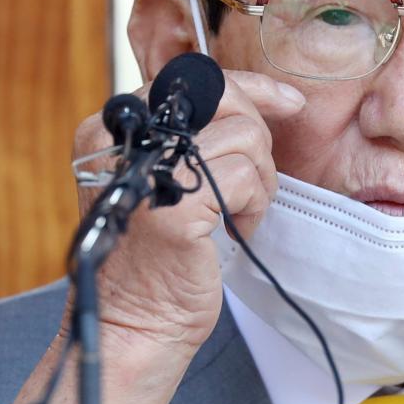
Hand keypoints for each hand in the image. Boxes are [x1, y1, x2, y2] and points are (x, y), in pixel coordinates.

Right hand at [70, 69, 304, 357]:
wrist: (138, 324)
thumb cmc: (160, 255)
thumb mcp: (167, 177)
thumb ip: (193, 135)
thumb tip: (259, 97)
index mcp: (114, 128)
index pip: (191, 79)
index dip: (249, 86)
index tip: (289, 102)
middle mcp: (124, 140)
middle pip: (223, 98)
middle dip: (259, 133)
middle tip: (257, 178)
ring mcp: (149, 168)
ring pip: (246, 136)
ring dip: (259, 179)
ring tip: (239, 213)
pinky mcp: (177, 203)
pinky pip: (247, 176)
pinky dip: (255, 205)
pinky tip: (236, 229)